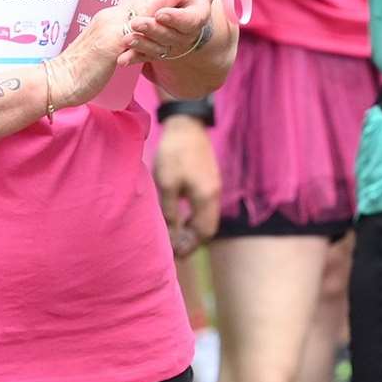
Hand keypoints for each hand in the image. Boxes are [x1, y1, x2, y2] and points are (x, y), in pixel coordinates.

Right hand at [42, 0, 249, 110]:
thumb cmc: (83, 68)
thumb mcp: (108, 46)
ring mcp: (115, 26)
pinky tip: (172, 12)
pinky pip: (137, 28)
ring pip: (154, 4)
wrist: (54, 82)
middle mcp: (120, 14)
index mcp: (122, 15)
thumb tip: (133, 13)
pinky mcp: (110, 43)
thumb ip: (123, 32)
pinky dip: (156, 18)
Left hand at [118, 0, 249, 67]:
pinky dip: (134, 59)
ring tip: (127, 38)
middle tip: (137, 23)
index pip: (191, 21)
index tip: (161, 13)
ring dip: (143, 45)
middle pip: (171, 36)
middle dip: (154, 30)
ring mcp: (171, 47)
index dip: (177, 18)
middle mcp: (186, 35)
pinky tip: (122, 58)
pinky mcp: (157, 54)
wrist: (184, 23)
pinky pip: (145, 58)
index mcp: (197, 18)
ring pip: (157, 48)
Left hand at [154, 115, 220, 256]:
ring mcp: (214, 186)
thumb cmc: (174, 154)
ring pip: (207, 217)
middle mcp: (214, 194)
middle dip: (192, 241)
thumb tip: (169, 237)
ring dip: (192, 229)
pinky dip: (194, 217)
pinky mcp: (210, 179)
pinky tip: (180, 216)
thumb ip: (170, 212)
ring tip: (174, 234)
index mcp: (206, 198)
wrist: (187, 126)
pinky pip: (205, 207)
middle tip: (173, 248)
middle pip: (208, 228)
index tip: (174, 255)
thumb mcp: (166, 185)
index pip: (204, 232)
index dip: (190, 246)